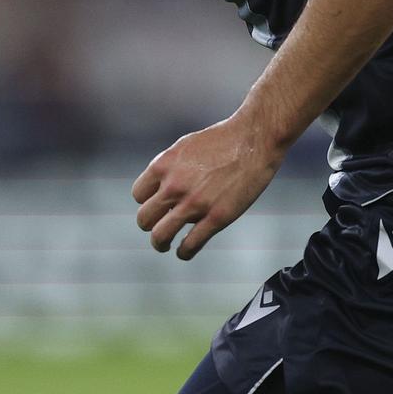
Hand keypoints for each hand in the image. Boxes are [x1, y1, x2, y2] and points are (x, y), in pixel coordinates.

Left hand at [132, 114, 284, 260]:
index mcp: (163, 166)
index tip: (158, 205)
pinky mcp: (216, 218)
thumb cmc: (222, 140)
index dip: (147, 201)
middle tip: (160, 226)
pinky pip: (190, 245)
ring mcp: (195, 203)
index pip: (138, 195)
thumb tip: (162, 190)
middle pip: (143, 219)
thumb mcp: (185, 147)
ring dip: (160, 244)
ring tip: (165, 244)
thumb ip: (170, 169)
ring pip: (160, 236)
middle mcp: (174, 186)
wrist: (254, 140)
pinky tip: (185, 251)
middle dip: (150, 225)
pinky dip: (184, 252)